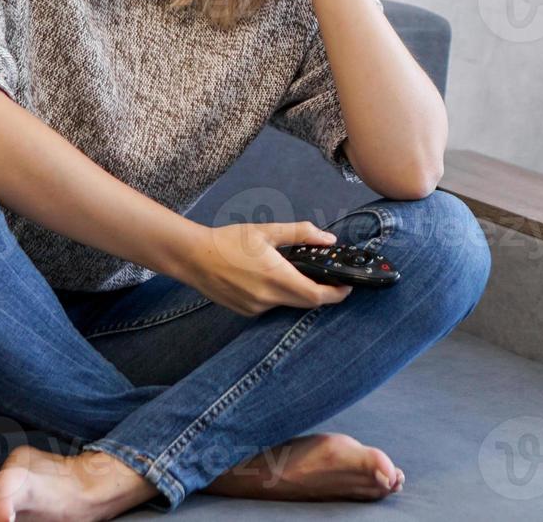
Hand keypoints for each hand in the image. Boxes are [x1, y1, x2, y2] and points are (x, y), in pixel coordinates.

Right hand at [174, 219, 353, 315]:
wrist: (194, 257)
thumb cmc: (228, 241)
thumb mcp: (266, 230)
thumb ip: (300, 233)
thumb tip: (328, 238)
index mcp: (276, 277)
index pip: (317, 296)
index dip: (337, 293)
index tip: (348, 285)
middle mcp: (268, 298)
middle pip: (307, 303)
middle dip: (323, 293)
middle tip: (331, 279)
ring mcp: (256, 308)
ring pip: (289, 304)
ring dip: (298, 292)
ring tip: (295, 272)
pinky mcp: (246, 311)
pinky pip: (272, 306)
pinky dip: (279, 295)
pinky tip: (270, 278)